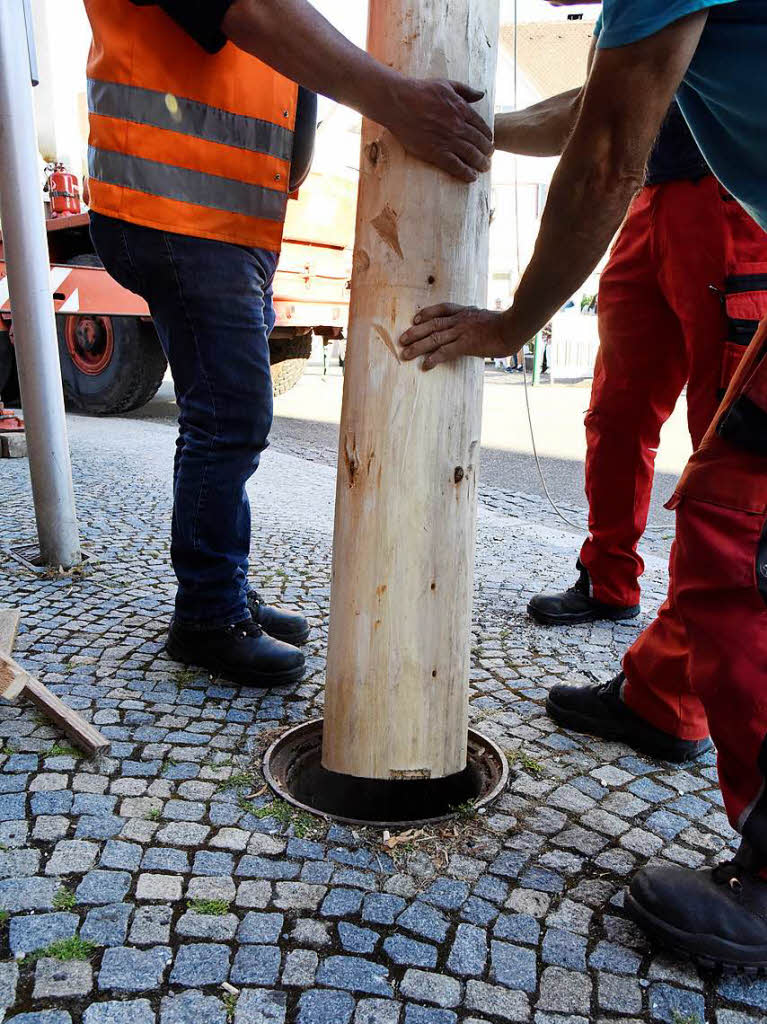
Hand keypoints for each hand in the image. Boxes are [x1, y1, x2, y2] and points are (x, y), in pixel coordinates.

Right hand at [385, 79, 492, 181]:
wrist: (400, 102)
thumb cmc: (420, 91)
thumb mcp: (446, 84)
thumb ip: (465, 90)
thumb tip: (481, 95)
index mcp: (461, 109)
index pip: (481, 126)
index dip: (488, 136)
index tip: (489, 142)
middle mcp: (458, 126)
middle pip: (479, 142)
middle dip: (487, 151)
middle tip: (489, 158)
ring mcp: (448, 140)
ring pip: (471, 155)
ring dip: (480, 163)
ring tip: (484, 168)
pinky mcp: (436, 152)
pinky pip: (456, 166)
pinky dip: (466, 173)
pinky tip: (472, 177)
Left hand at [399, 303, 513, 369]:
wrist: (514, 326)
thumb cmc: (505, 324)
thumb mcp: (488, 318)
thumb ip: (477, 320)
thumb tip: (476, 327)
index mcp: (465, 311)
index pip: (442, 309)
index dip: (427, 313)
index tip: (415, 318)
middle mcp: (460, 320)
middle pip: (432, 324)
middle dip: (415, 332)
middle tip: (402, 339)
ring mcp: (462, 331)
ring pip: (435, 338)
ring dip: (418, 346)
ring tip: (406, 354)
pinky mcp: (467, 344)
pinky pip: (446, 351)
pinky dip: (434, 358)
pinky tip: (426, 365)